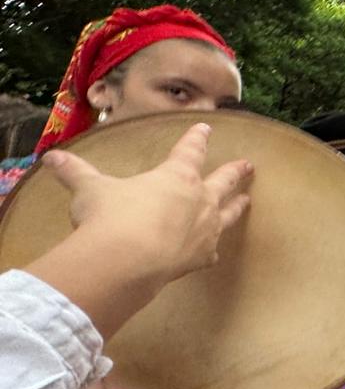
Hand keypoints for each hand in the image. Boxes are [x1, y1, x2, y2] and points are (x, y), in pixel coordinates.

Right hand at [46, 122, 251, 281]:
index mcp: (176, 176)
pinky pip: (212, 252)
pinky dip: (212, 250)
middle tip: (249, 165)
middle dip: (235, 172)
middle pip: (223, 181)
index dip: (197, 138)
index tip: (206, 128)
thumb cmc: (111, 217)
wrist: (127, 261)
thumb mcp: (90, 190)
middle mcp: (198, 200)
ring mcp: (205, 230)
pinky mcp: (201, 258)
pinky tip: (214, 253)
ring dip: (238, 206)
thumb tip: (51, 158)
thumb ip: (76, 172)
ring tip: (247, 200)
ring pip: (229, 214)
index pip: (190, 150)